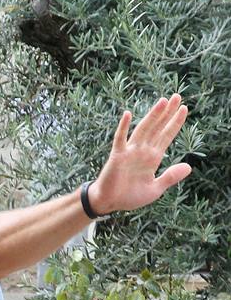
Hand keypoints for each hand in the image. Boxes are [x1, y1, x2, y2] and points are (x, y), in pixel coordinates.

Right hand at [89, 94, 190, 215]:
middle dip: (167, 112)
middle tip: (177, 95)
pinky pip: (120, 139)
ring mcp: (130, 152)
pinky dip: (123, 127)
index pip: (167, 135)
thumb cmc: (129, 197)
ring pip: (144, 129)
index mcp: (153, 158)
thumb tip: (189, 166)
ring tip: (163, 101)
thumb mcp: (155, 189)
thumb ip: (170, 177)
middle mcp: (143, 151)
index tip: (184, 108)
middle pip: (158, 127)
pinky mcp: (117, 156)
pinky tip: (128, 114)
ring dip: (153, 115)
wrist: (109, 203)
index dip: (175, 122)